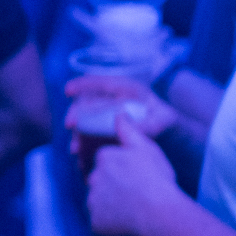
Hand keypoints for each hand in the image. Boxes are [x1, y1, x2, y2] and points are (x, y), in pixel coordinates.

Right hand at [63, 73, 178, 140]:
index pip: (101, 82)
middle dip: (77, 113)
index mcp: (127, 89)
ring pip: (85, 118)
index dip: (83, 84)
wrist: (167, 131)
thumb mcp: (162, 119)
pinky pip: (89, 132)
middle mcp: (112, 98)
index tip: (68, 90)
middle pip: (88, 101)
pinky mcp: (103, 126)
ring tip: (75, 148)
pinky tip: (80, 153)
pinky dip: (83, 142)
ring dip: (78, 133)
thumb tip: (125, 126)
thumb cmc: (165, 120)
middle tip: (70, 125)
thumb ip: (147, 123)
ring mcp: (106, 112)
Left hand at [83, 112, 185, 235]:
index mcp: (104, 158)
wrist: (159, 212)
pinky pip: (100, 220)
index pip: (106, 160)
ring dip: (110, 203)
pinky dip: (109, 221)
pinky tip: (126, 220)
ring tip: (132, 206)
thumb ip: (128, 130)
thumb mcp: (146, 148)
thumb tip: (118, 114)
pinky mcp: (95, 221)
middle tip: (134, 191)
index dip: (121, 167)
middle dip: (112, 184)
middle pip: (99, 179)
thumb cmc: (156, 178)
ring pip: (99, 200)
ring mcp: (93, 200)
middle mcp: (93, 177)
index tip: (135, 174)